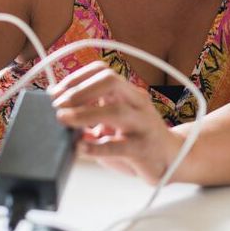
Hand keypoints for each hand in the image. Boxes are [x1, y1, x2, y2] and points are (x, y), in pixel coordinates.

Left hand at [49, 61, 182, 184]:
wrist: (174, 159)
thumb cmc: (139, 140)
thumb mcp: (114, 123)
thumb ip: (92, 116)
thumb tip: (59, 111)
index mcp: (128, 93)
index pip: (103, 71)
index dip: (76, 78)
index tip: (55, 92)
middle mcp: (137, 104)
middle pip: (110, 81)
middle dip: (79, 90)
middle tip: (57, 105)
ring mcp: (143, 125)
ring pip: (115, 111)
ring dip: (84, 114)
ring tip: (63, 120)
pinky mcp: (144, 149)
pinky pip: (120, 146)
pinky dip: (96, 146)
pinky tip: (80, 147)